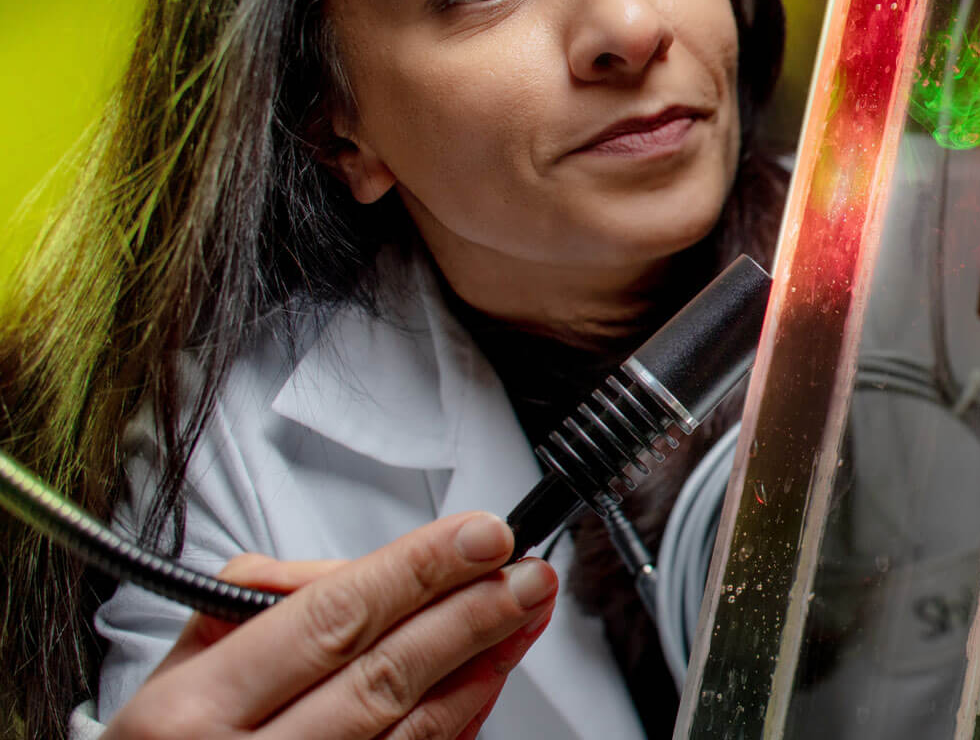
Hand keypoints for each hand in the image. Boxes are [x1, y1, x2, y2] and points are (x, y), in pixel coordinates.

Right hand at [104, 512, 556, 739]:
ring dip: (480, 666)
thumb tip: (363, 569)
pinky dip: (455, 724)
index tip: (481, 534)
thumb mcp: (178, 667)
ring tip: (523, 615)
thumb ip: (259, 601)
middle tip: (527, 571)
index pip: (333, 616)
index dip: (419, 569)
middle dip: (469, 612)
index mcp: (194, 709)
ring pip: (409, 730)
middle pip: (384, 672)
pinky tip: (486, 682)